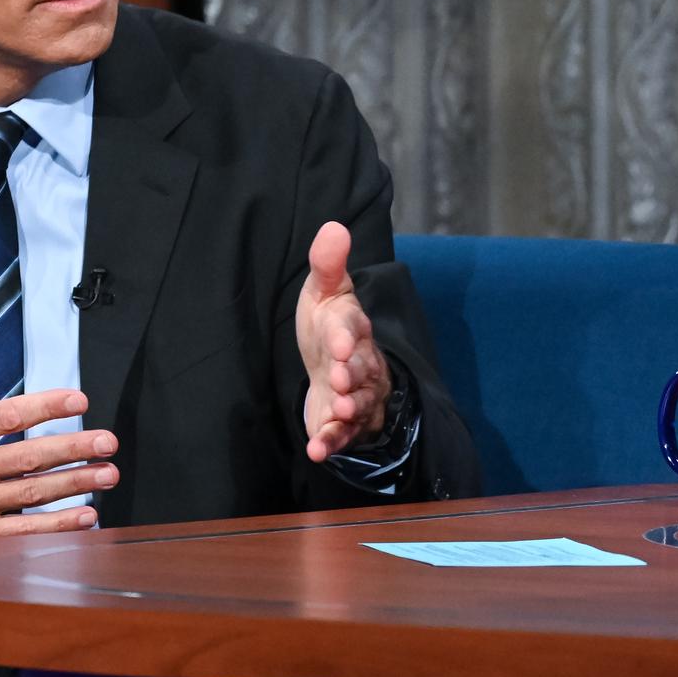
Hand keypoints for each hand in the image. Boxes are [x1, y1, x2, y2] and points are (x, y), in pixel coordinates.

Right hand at [0, 314, 119, 554]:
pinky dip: (54, 526)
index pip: (6, 416)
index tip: (79, 399)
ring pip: (30, 495)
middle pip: (27, 458)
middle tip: (107, 442)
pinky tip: (84, 517)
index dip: (46, 407)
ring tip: (107, 475)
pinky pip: (19, 532)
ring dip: (73, 485)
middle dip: (73, 448)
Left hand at [295, 220, 394, 460]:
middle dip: (352, 374)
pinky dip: (331, 443)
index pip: (352, 329)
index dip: (347, 336)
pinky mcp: (345, 422)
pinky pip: (343, 435)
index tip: (339, 343)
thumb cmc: (329, 327)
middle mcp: (360, 362)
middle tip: (340, 379)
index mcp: (352, 328)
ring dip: (349, 408)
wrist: (334, 368)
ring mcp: (355, 394)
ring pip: (359, 402)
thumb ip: (327, 264)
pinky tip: (316, 450)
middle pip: (361, 368)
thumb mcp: (324, 292)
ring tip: (340, 412)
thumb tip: (333, 225)